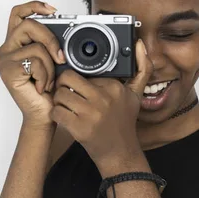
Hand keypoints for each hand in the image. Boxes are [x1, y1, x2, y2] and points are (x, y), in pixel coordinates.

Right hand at [0, 0, 66, 129]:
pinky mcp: (8, 70)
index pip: (19, 14)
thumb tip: (66, 28)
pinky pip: (35, 62)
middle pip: (29, 25)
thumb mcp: (54, 60)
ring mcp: (5, 59)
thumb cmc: (50, 90)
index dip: (34, 6)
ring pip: (36, 46)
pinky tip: (42, 86)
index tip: (53, 10)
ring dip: (50, 65)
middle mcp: (7, 49)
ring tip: (48, 80)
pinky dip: (45, 75)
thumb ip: (53, 43)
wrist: (45, 114)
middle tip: (60, 58)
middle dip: (51, 39)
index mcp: (16, 43)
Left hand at [50, 38, 152, 166]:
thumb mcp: (136, 94)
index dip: (79, 78)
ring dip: (59, 101)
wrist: (121, 153)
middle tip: (68, 93)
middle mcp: (103, 98)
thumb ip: (142, 69)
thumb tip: (139, 44)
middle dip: (63, 86)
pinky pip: (56, 111)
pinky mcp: (79, 127)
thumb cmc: (124, 122)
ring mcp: (90, 113)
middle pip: (67, 79)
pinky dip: (56, 114)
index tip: (81, 86)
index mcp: (114, 87)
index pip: (84, 71)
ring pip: (59, 95)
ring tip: (67, 106)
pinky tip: (65, 118)